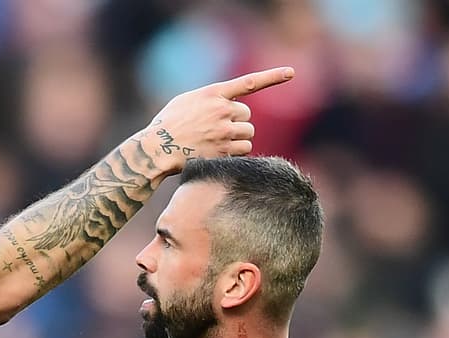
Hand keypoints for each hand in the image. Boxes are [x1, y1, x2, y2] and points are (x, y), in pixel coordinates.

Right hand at [141, 66, 294, 171]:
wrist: (156, 149)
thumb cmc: (166, 125)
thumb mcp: (185, 101)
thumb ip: (209, 98)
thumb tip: (230, 102)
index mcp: (213, 94)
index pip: (249, 82)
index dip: (273, 76)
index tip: (292, 72)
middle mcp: (222, 110)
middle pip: (246, 115)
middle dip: (236, 123)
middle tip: (216, 130)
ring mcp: (224, 131)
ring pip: (248, 134)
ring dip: (238, 139)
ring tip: (216, 143)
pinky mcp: (225, 151)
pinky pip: (244, 151)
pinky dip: (236, 153)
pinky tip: (218, 153)